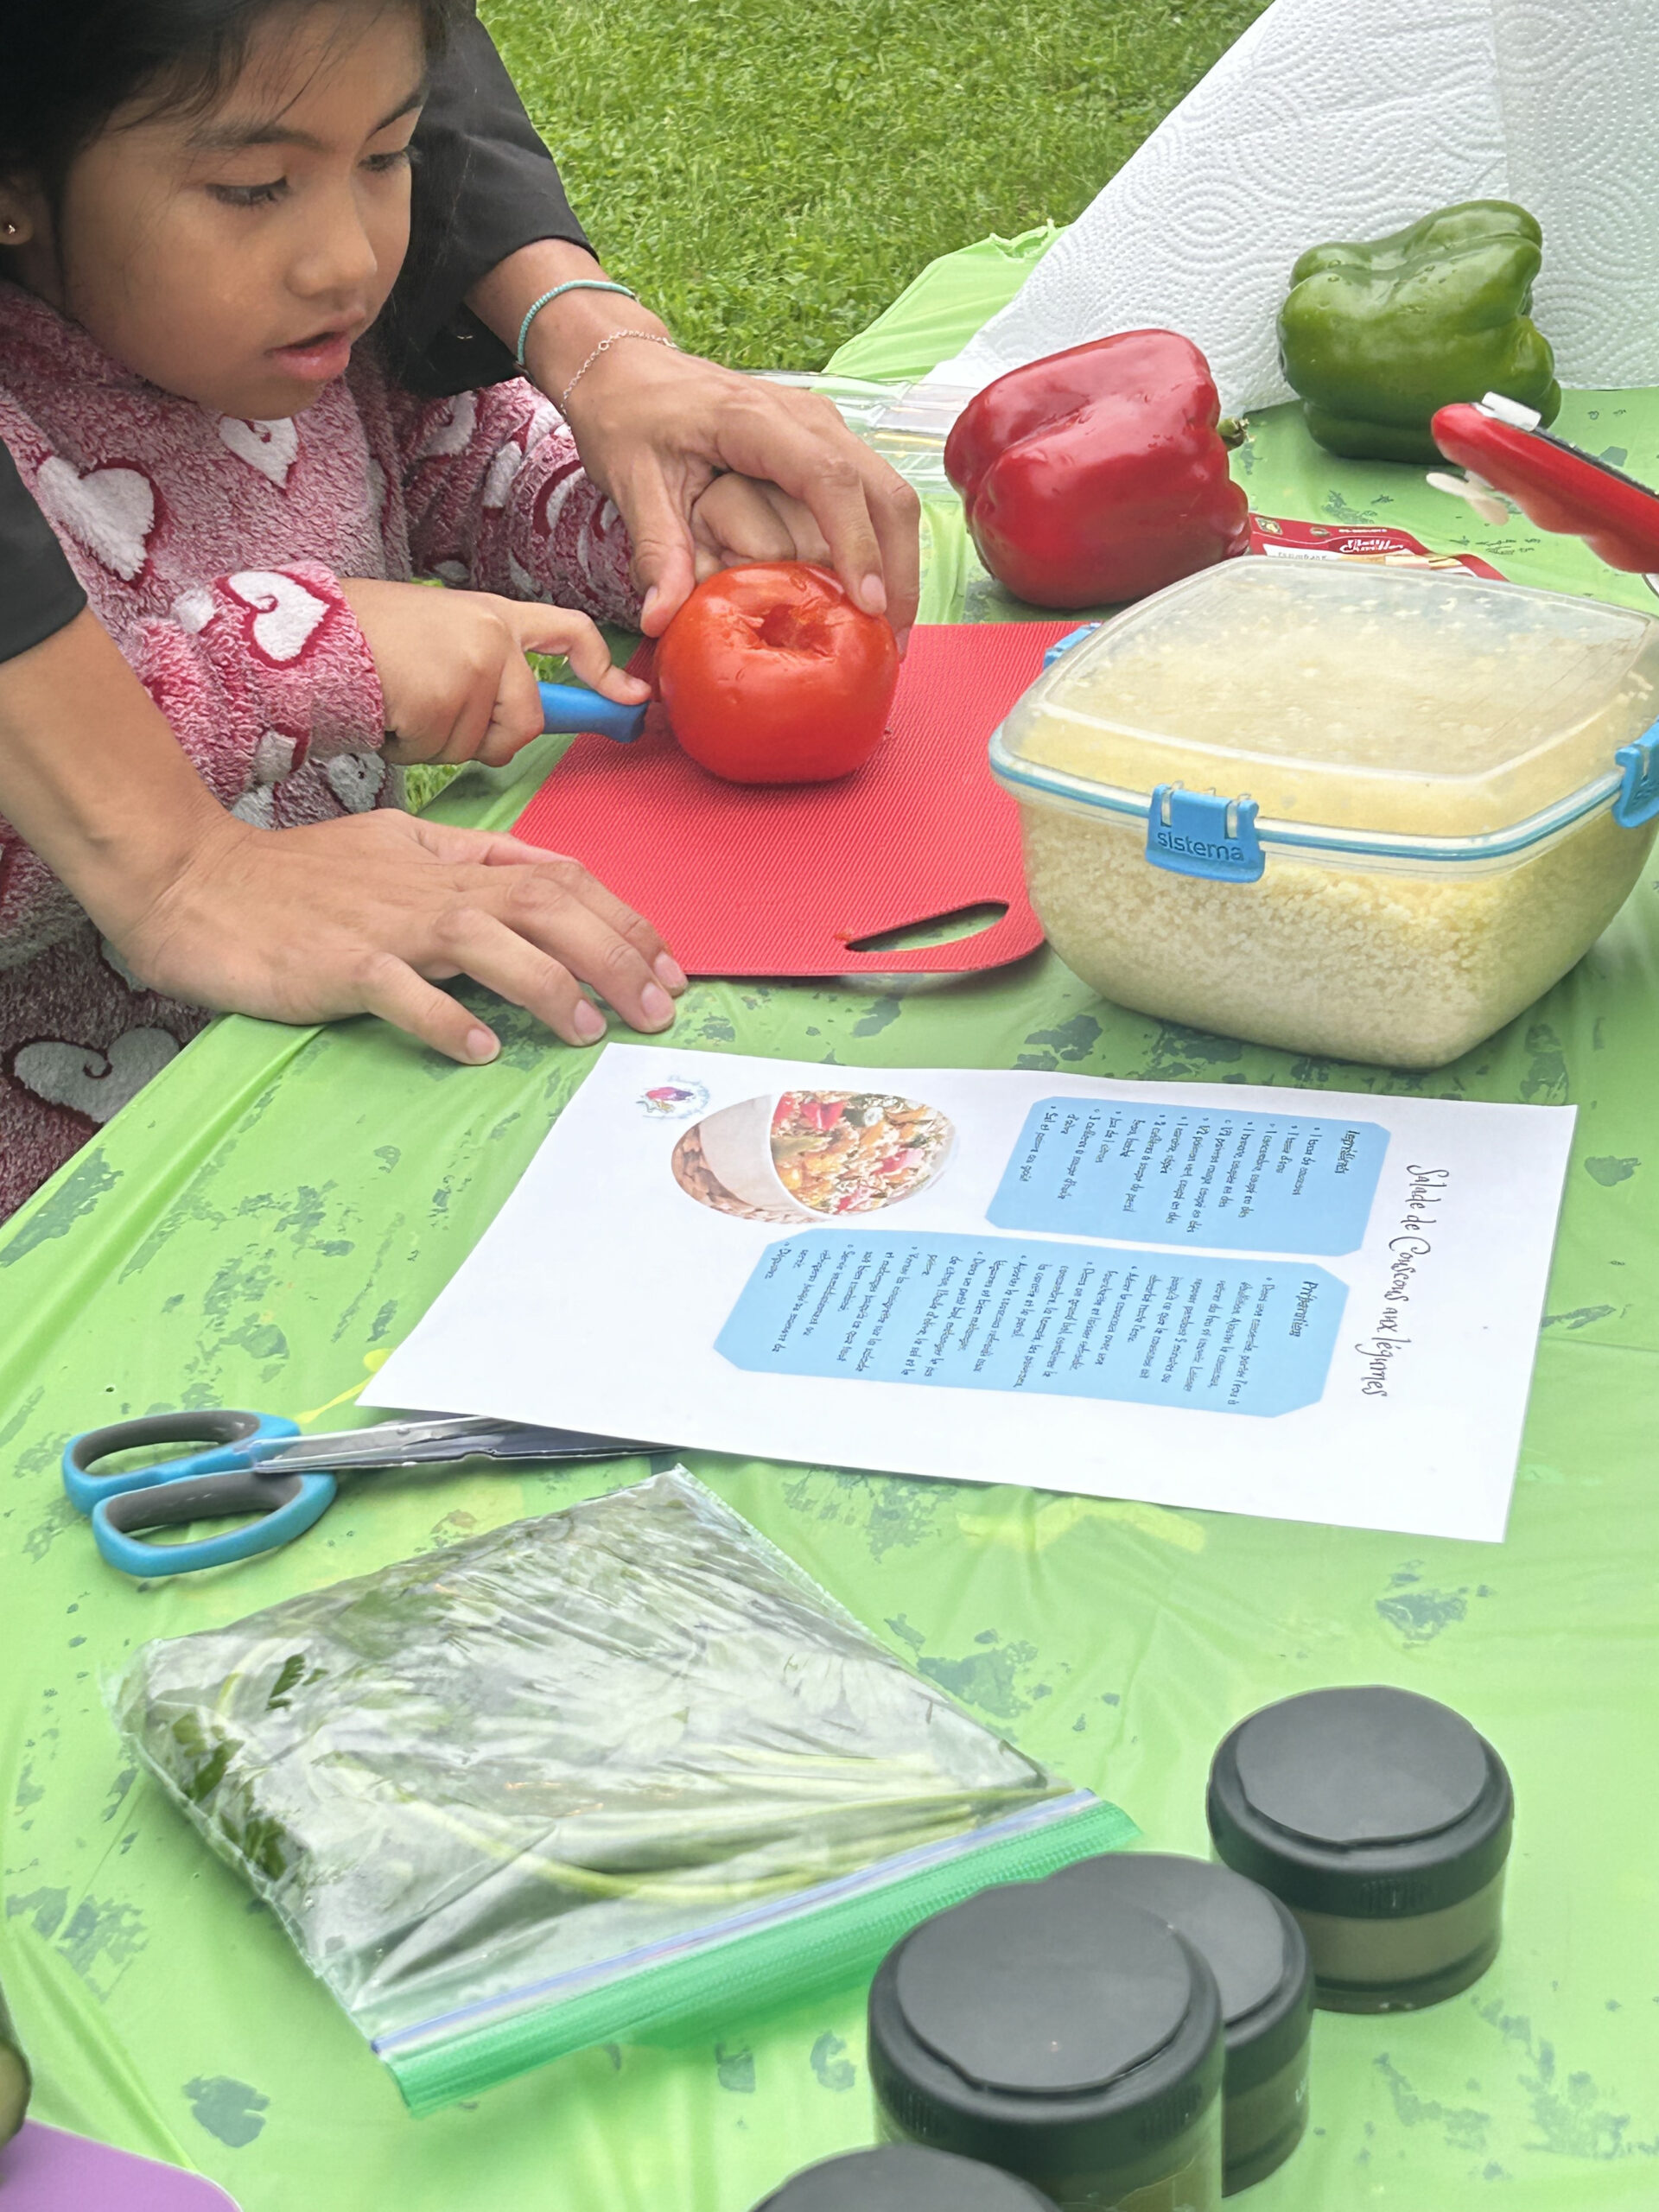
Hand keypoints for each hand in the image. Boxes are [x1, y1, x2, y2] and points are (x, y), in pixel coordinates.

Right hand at [114, 808, 686, 1058]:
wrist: (192, 881)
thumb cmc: (296, 877)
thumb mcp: (394, 850)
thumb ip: (468, 863)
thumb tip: (544, 883)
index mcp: (446, 859)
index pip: (557, 876)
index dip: (622, 918)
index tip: (667, 965)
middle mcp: (428, 885)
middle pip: (544, 905)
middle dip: (614, 954)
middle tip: (657, 1008)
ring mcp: (384, 924)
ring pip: (488, 939)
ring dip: (549, 985)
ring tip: (590, 1029)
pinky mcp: (338, 963)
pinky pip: (402, 990)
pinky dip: (445, 1018)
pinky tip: (482, 1049)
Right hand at [340, 579, 649, 766]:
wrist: (307, 633)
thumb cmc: (363, 639)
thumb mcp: (437, 632)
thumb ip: (485, 665)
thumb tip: (528, 720)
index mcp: (494, 615)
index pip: (570, 632)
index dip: (604, 670)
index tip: (633, 698)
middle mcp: (492, 636)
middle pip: (527, 721)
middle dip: (489, 739)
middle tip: (435, 717)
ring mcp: (472, 666)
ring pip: (480, 745)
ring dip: (437, 742)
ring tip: (399, 702)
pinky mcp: (446, 698)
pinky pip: (443, 753)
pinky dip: (410, 747)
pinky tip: (386, 712)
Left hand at [466, 242, 921, 641]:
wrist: (629, 368)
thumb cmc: (631, 416)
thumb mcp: (631, 481)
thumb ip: (655, 549)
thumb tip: (663, 618)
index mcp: (758, 421)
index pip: (830, 480)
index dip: (857, 544)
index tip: (868, 604)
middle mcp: (809, 419)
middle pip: (884, 491)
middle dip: (898, 570)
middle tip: (891, 642)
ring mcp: (825, 430)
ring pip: (889, 496)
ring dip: (898, 565)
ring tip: (890, 632)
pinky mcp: (826, 447)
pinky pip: (871, 498)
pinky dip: (881, 549)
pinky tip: (872, 598)